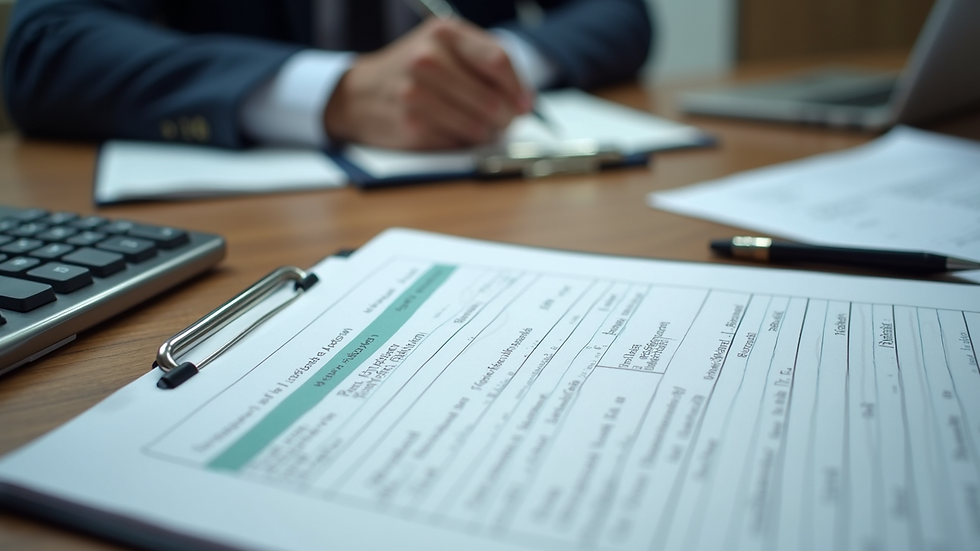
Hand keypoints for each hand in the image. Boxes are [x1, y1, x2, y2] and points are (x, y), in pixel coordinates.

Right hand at [323, 17, 531, 149]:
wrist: (359, 93)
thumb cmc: (409, 70)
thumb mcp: (442, 46)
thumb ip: (484, 62)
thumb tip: (523, 102)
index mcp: (443, 34)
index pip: (498, 61)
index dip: (518, 89)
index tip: (524, 105)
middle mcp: (427, 60)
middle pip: (493, 100)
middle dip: (505, 117)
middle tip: (503, 121)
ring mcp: (417, 95)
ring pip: (479, 127)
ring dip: (486, 133)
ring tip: (478, 127)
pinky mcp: (412, 127)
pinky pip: (458, 143)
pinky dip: (462, 143)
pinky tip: (452, 132)